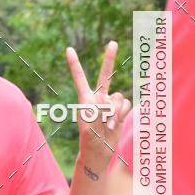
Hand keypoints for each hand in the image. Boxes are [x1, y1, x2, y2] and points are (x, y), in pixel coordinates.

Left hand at [65, 41, 130, 171]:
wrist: (99, 151)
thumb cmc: (89, 140)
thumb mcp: (89, 127)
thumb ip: (99, 111)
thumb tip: (110, 102)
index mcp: (85, 99)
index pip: (80, 78)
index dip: (75, 64)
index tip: (68, 49)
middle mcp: (98, 98)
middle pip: (105, 75)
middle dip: (109, 58)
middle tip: (112, 42)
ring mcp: (110, 104)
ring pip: (118, 97)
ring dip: (115, 111)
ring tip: (107, 125)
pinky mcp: (119, 111)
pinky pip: (126, 105)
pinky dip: (121, 115)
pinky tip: (114, 124)